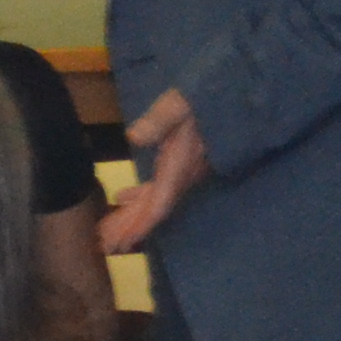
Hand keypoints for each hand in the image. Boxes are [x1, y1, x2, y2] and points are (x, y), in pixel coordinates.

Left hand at [100, 88, 211, 251]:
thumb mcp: (178, 105)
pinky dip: (139, 197)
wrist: (234, 94)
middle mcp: (182, 175)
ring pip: (154, 201)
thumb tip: (135, 135)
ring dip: (131, 216)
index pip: (158, 204)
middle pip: (153, 209)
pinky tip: (122, 198)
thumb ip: (158, 121)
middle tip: (106, 247)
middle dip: (130, 228)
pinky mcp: (181, 163)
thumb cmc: (203, 98)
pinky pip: (159, 188)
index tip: (123, 244)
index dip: (141, 225)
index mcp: (178, 166)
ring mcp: (183, 171)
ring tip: (108, 231)